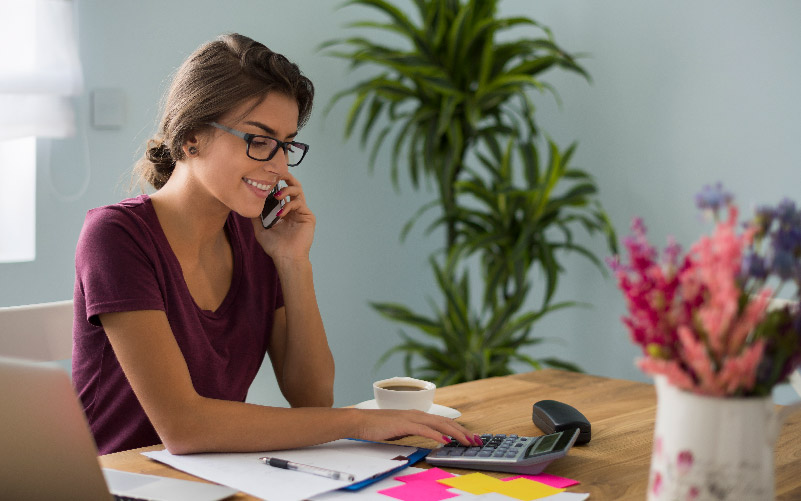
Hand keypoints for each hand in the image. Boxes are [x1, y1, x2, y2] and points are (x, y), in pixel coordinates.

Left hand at [252, 172, 314, 261]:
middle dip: (285, 177)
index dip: (276, 183)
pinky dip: (288, 205)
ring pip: (298, 190)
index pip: (282, 191)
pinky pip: (299, 203)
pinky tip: (280, 213)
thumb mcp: (260, 229)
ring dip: (286, 189)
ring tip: (276, 196)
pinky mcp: (308, 216)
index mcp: (285, 211)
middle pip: (293, 186)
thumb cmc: (275, 247)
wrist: (286, 258)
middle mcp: (294, 209)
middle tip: (276, 174)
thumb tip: (248, 204)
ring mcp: (302, 212)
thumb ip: (256, 216)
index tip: (266, 178)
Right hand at [352, 409, 479, 446]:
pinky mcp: (404, 424)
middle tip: (477, 441)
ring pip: (439, 424)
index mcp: (417, 415)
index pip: (443, 421)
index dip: (459, 429)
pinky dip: (436, 434)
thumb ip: (416, 431)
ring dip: (456, 433)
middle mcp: (417, 414)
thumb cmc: (378, 426)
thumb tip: (430, 438)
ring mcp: (411, 418)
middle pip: (446, 421)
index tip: (470, 437)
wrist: (360, 421)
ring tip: (467, 441)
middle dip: (463, 431)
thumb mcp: (401, 429)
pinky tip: (445, 440)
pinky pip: (424, 429)